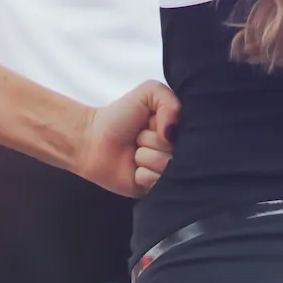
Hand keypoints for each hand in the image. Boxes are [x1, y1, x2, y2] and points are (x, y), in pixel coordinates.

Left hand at [75, 81, 179, 196]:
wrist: (92, 140)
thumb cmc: (119, 116)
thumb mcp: (148, 93)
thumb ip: (169, 102)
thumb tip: (172, 133)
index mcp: (178, 130)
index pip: (190, 134)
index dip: (168, 128)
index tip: (152, 122)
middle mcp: (176, 152)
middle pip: (179, 153)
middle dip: (153, 141)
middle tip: (138, 137)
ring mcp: (165, 173)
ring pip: (166, 168)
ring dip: (145, 157)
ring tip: (134, 152)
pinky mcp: (153, 190)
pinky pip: (156, 184)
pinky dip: (141, 175)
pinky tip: (133, 169)